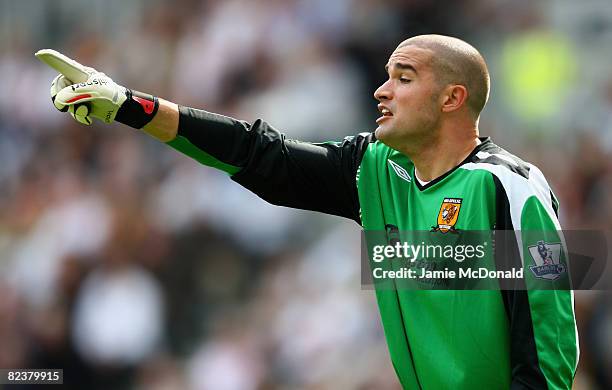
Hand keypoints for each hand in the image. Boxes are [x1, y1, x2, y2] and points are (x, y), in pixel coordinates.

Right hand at [36, 49, 157, 128]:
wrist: (121, 108)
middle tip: (63, 105)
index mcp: (79, 73)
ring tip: (86, 111)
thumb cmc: (111, 94)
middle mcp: (76, 81)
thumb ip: (76, 93)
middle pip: (57, 86)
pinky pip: (72, 111)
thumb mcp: (95, 92)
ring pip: (64, 101)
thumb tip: (59, 100)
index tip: (40, 53)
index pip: (63, 64)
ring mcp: (77, 93)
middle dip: (59, 97)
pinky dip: (79, 116)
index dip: (51, 59)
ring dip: (74, 109)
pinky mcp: (80, 104)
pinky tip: (88, 119)